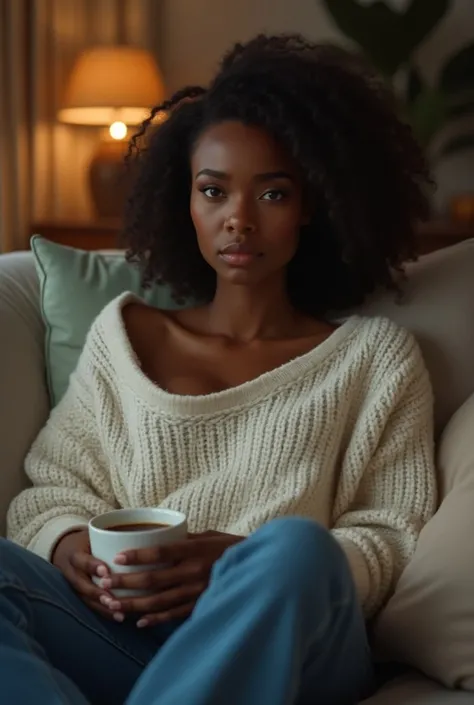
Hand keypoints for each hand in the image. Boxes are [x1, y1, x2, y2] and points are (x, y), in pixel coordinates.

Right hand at [52, 529, 120, 620]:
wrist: (66, 552)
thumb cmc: (88, 541)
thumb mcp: (93, 534)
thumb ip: (111, 534)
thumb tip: (144, 531)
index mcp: (75, 555)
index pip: (81, 560)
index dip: (92, 566)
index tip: (105, 570)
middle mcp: (72, 573)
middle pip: (83, 586)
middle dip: (98, 594)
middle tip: (113, 600)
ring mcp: (75, 588)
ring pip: (88, 601)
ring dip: (103, 609)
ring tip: (120, 615)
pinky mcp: (81, 597)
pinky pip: (92, 607)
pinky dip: (105, 614)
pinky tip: (120, 618)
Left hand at [98, 531, 242, 626]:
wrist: (259, 568)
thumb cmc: (230, 547)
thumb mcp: (209, 536)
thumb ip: (184, 540)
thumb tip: (158, 538)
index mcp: (196, 550)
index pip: (161, 553)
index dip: (137, 556)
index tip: (117, 557)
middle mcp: (194, 572)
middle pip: (153, 579)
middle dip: (125, 582)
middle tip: (104, 582)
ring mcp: (198, 592)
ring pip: (159, 601)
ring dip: (133, 603)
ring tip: (112, 604)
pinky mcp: (201, 606)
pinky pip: (174, 615)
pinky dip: (155, 619)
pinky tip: (138, 621)